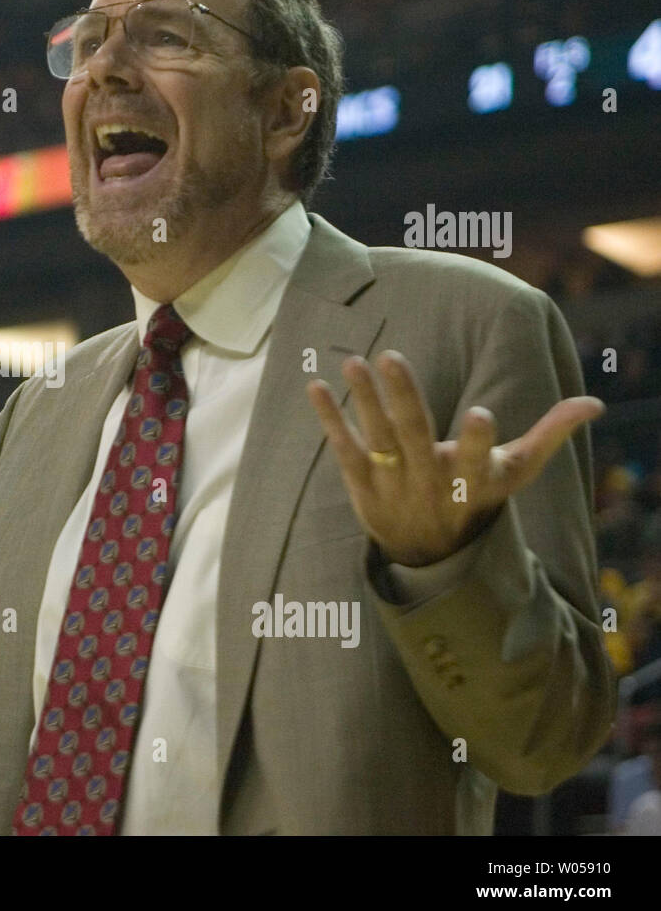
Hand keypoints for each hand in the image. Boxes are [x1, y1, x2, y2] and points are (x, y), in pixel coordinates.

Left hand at [306, 350, 603, 567]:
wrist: (429, 554)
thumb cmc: (476, 497)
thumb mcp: (514, 472)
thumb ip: (550, 434)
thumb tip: (594, 402)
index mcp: (471, 480)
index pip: (478, 461)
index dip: (479, 441)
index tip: (482, 415)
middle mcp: (430, 482)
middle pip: (415, 437)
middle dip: (404, 398)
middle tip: (391, 356)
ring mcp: (393, 484)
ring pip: (377, 438)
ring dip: (364, 399)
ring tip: (353, 361)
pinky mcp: (362, 484)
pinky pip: (344, 448)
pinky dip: (330, 420)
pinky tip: (316, 387)